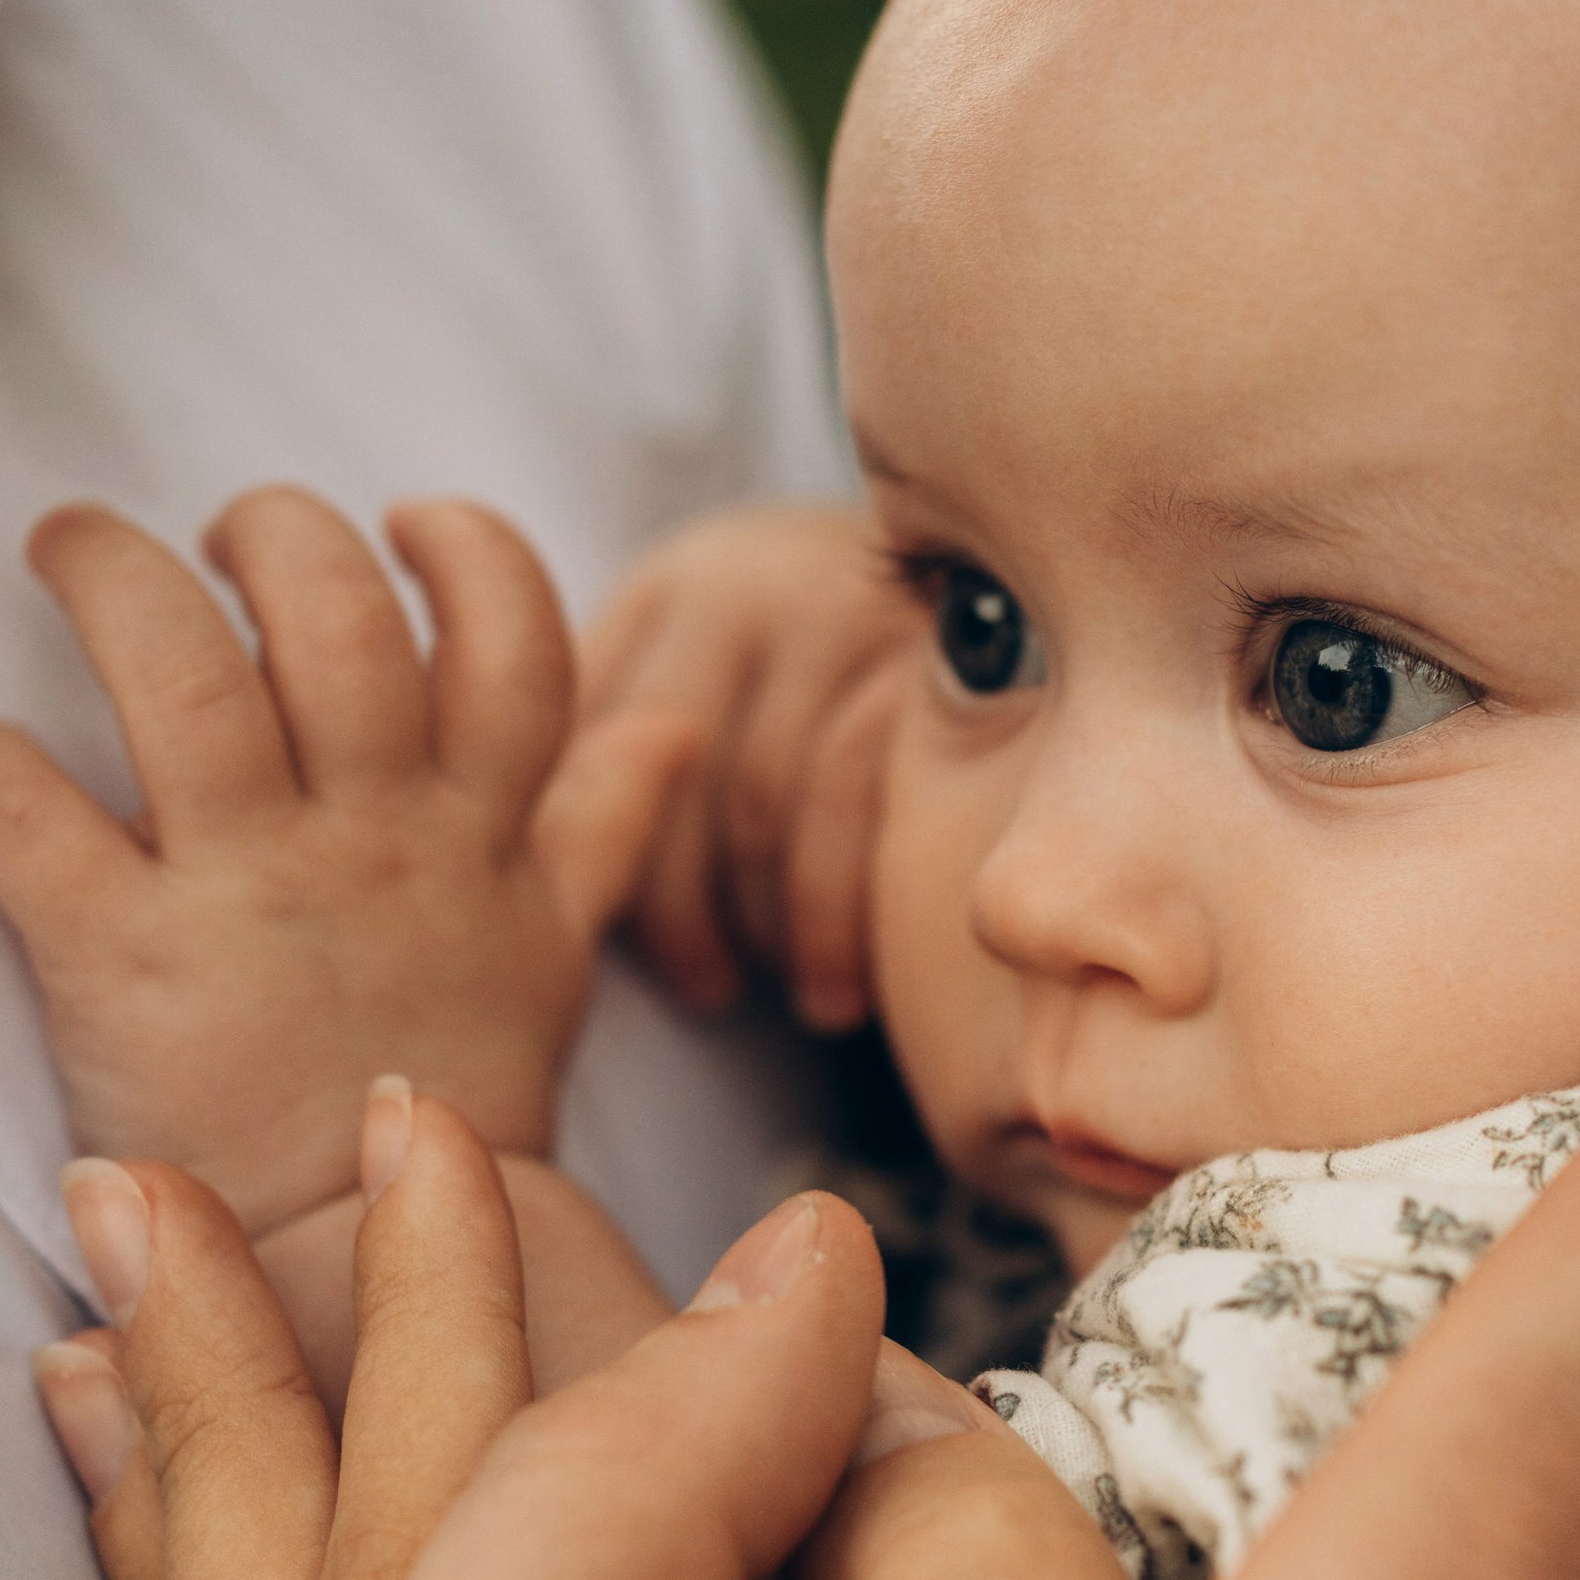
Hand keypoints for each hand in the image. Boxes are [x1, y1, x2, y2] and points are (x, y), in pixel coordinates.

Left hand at [0, 489, 691, 1232]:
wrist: (354, 1275)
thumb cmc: (445, 1094)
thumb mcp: (552, 956)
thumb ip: (601, 827)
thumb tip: (676, 724)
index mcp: (472, 829)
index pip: (512, 634)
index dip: (463, 550)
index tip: (402, 528)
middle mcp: (369, 840)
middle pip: (333, 614)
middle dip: (268, 533)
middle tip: (211, 544)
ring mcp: (247, 893)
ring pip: (183, 673)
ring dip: (112, 578)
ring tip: (72, 548)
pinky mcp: (121, 959)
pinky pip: (35, 819)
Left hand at [578, 498, 916, 1026]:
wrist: (1034, 585)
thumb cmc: (859, 667)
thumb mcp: (745, 664)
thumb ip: (652, 729)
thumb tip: (544, 868)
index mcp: (677, 583)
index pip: (595, 735)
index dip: (600, 854)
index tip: (609, 947)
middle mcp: (746, 579)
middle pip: (664, 773)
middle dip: (675, 910)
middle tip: (704, 995)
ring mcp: (839, 610)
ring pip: (756, 801)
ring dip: (764, 927)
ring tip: (793, 1001)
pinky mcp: (924, 660)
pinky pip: (848, 812)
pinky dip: (830, 919)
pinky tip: (842, 988)